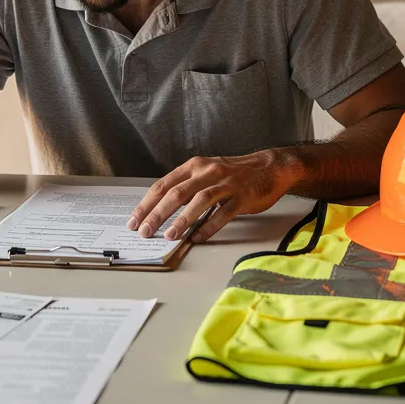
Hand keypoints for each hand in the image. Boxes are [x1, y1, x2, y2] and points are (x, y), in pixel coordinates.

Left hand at [127, 150, 298, 243]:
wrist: (270, 167)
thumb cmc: (234, 175)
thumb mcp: (206, 174)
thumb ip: (187, 188)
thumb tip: (161, 212)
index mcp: (194, 166)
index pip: (163, 185)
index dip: (147, 204)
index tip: (134, 220)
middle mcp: (207, 172)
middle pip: (177, 193)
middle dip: (157, 214)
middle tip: (144, 231)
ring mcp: (226, 184)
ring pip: (199, 201)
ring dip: (181, 220)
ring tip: (169, 235)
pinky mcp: (243, 196)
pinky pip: (223, 213)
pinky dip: (209, 226)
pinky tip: (198, 237)